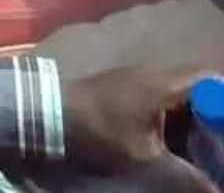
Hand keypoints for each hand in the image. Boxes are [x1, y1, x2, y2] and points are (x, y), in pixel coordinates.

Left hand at [65, 66, 217, 189]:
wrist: (51, 114)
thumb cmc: (100, 130)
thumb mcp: (145, 158)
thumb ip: (185, 176)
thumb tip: (215, 191)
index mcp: (165, 83)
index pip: (210, 81)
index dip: (223, 101)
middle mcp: (156, 76)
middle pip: (199, 92)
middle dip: (213, 118)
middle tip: (219, 148)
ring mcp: (140, 83)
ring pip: (182, 102)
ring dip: (195, 126)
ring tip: (206, 153)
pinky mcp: (128, 95)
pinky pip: (164, 106)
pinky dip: (176, 126)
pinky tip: (178, 150)